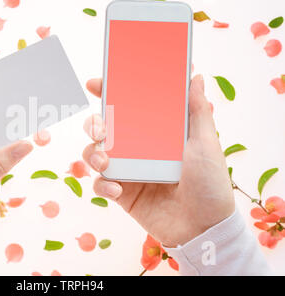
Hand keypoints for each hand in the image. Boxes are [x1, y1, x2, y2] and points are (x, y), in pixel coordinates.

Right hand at [82, 75, 234, 246]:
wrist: (204, 227)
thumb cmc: (209, 184)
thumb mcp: (207, 143)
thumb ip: (197, 110)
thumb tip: (196, 76)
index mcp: (155, 133)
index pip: (128, 108)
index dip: (109, 93)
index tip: (96, 83)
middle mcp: (137, 149)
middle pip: (103, 128)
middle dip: (93, 123)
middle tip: (101, 129)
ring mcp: (127, 171)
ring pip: (94, 153)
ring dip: (92, 153)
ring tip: (106, 161)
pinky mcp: (121, 193)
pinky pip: (100, 184)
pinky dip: (103, 185)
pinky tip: (117, 188)